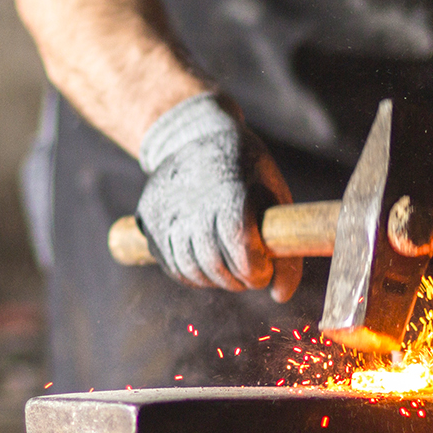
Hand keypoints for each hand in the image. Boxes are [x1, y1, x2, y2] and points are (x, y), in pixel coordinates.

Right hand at [136, 93, 301, 301]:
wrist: (195, 136)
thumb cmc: (247, 170)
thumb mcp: (275, 196)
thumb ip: (285, 248)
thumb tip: (280, 296)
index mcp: (230, 190)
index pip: (241, 248)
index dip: (255, 270)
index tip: (264, 269)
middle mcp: (192, 201)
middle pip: (214, 264)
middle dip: (238, 280)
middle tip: (250, 273)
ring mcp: (166, 211)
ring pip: (191, 270)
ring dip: (215, 280)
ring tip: (230, 268)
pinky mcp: (148, 221)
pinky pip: (171, 265)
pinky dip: (193, 274)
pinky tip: (208, 263)